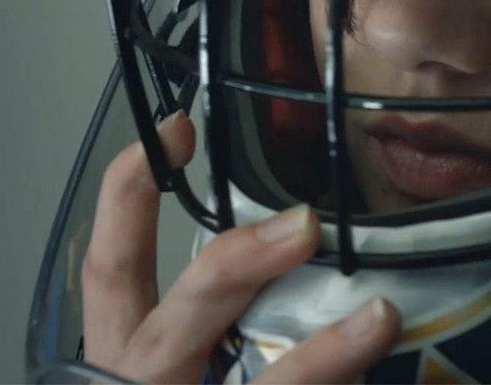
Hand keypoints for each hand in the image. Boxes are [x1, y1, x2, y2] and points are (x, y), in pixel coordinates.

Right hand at [82, 111, 399, 383]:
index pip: (109, 268)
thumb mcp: (169, 372)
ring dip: (317, 358)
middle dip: (233, 266)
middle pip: (173, 322)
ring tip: (379, 319)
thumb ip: (206, 326)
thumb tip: (283, 241)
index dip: (131, 196)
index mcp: (120, 365)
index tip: (179, 130)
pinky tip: (381, 365)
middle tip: (300, 223)